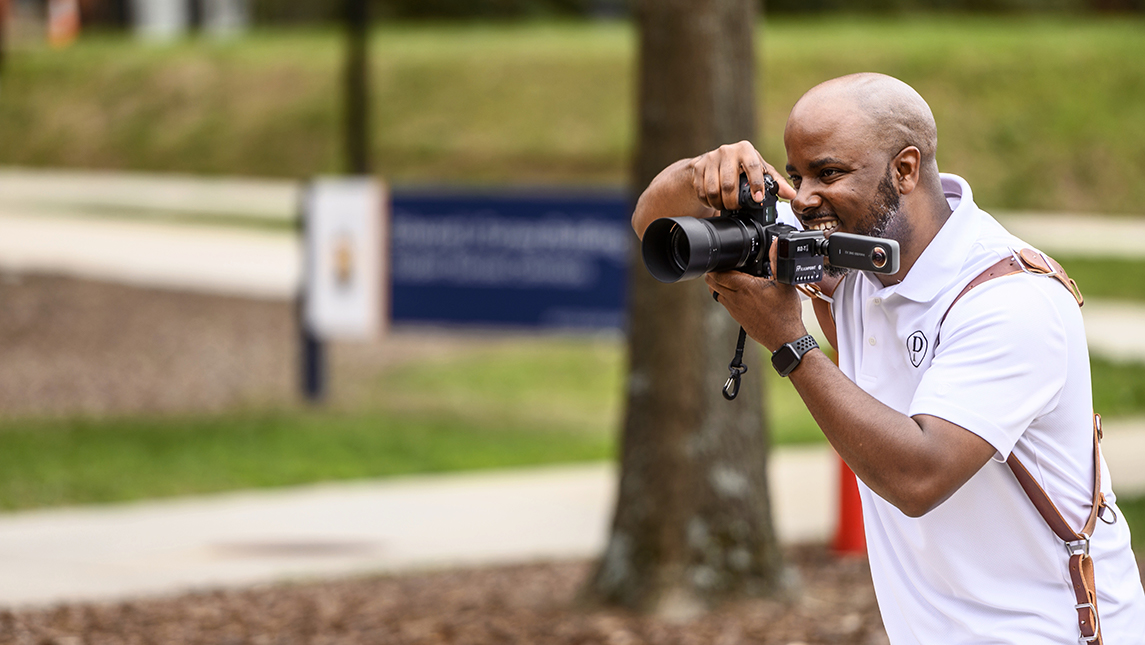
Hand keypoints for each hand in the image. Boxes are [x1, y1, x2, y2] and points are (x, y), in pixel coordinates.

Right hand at [689, 140, 795, 211]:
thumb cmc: (740, 165)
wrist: (713, 160)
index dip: (756, 184)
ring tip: (725, 206)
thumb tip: (791, 194)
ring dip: (720, 204)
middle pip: (729, 184)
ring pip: (713, 190)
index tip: (757, 198)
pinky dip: (708, 201)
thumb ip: (775, 182)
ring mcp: (710, 158)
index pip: (752, 166)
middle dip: (733, 202)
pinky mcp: (697, 167)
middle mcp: (727, 151)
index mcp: (745, 149)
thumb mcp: (759, 170)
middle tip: (737, 208)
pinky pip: (702, 191)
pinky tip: (714, 201)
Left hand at [705, 235, 806, 351]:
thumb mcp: (785, 283)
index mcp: (745, 287)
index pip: (718, 274)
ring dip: (718, 284)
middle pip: (711, 283)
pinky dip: (726, 295)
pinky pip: (724, 303)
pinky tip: (739, 292)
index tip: (723, 260)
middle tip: (724, 267)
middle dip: (714, 273)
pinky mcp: (737, 318)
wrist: (784, 338)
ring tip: (730, 277)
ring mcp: (734, 310)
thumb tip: (774, 244)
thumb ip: (777, 261)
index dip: (717, 265)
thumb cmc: (785, 313)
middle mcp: (735, 298)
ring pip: (715, 293)